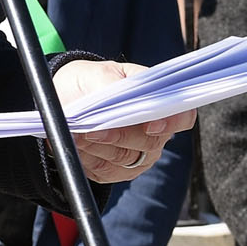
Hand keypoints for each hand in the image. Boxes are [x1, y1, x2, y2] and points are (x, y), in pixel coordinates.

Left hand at [54, 60, 192, 183]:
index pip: (182, 116)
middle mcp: (154, 132)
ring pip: (125, 159)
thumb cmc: (89, 81)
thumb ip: (113, 85)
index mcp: (159, 102)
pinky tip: (76, 144)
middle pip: (150, 143)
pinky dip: (88, 159)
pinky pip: (106, 172)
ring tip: (77, 133)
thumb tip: (121, 96)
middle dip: (118, 136)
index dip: (171, 122)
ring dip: (98, 147)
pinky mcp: (117, 171)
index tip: (150, 124)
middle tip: (92, 129)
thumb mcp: (98, 73)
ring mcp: (138, 154)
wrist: (64, 99)